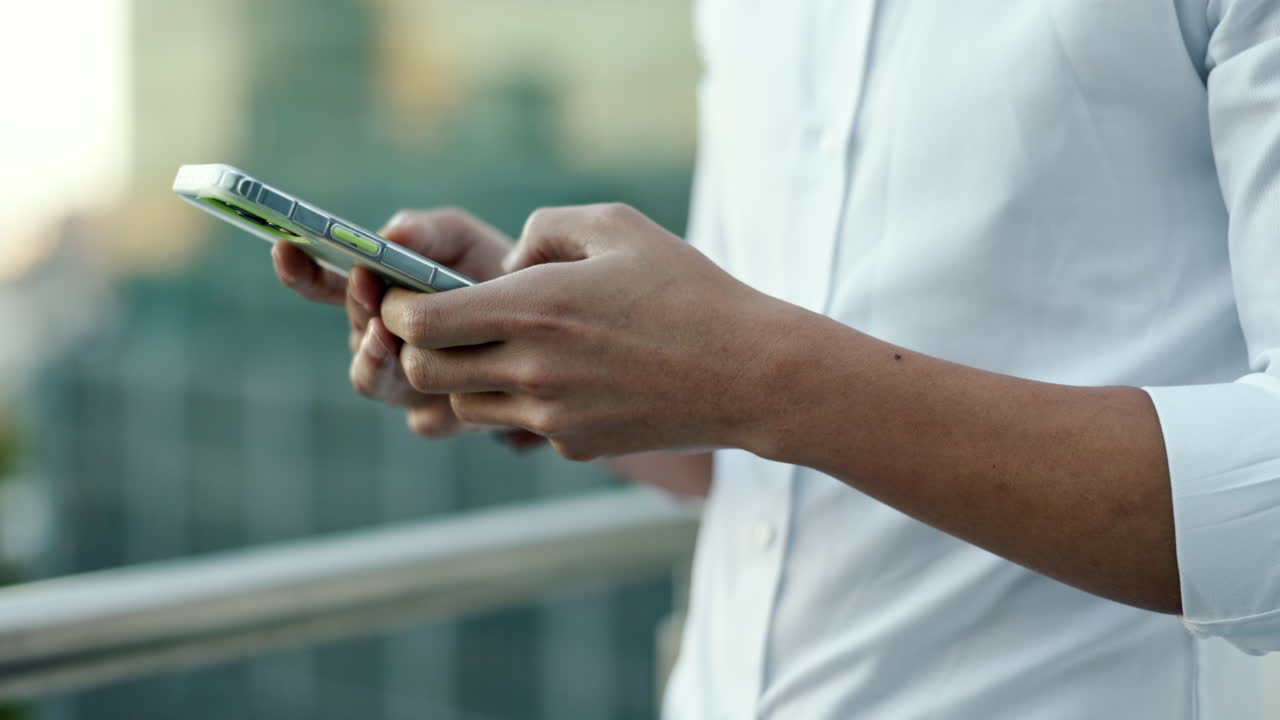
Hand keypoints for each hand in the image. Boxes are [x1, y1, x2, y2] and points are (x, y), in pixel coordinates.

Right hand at [273, 208, 540, 442]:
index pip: (325, 285)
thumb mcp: (464, 242)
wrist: (557, 330)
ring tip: (389, 335)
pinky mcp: (443, 417)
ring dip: (375, 359)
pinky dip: (436, 398)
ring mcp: (409, 384)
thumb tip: (392, 232)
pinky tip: (462, 380)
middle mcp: (384, 343)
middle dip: (356, 309)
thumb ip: (428, 232)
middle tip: (366, 284)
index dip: (300, 270)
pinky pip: (423, 416)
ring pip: (371, 381)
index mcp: (381, 297)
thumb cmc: (500, 278)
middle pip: (352, 334)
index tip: (283, 247)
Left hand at [375, 203, 796, 459]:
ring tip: (513, 349)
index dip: (397, 309)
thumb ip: (544, 231)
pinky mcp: (575, 445)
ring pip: (466, 408)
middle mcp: (530, 370)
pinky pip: (524, 425)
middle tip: (447, 327)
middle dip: (419, 350)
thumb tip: (508, 266)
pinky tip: (577, 377)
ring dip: (469, 379)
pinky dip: (528, 403)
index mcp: (531, 309)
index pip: (417, 323)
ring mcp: (551, 416)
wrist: (749, 372)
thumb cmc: (687, 289)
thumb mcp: (616, 226)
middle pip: (424, 375)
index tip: (410, 297)